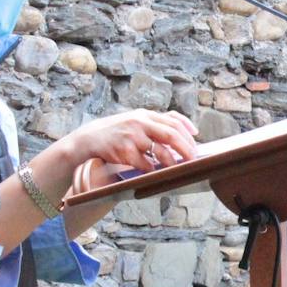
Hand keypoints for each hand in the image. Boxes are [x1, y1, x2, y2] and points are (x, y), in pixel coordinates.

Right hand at [68, 109, 197, 171]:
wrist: (91, 138)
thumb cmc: (119, 131)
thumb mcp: (137, 120)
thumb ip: (158, 123)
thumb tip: (189, 131)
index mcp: (145, 115)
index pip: (173, 121)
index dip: (187, 133)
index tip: (196, 144)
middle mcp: (140, 122)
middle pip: (171, 135)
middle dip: (185, 148)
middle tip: (193, 159)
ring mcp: (132, 137)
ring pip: (160, 152)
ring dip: (170, 162)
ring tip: (175, 167)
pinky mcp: (125, 151)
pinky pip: (145, 164)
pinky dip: (152, 169)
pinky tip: (153, 171)